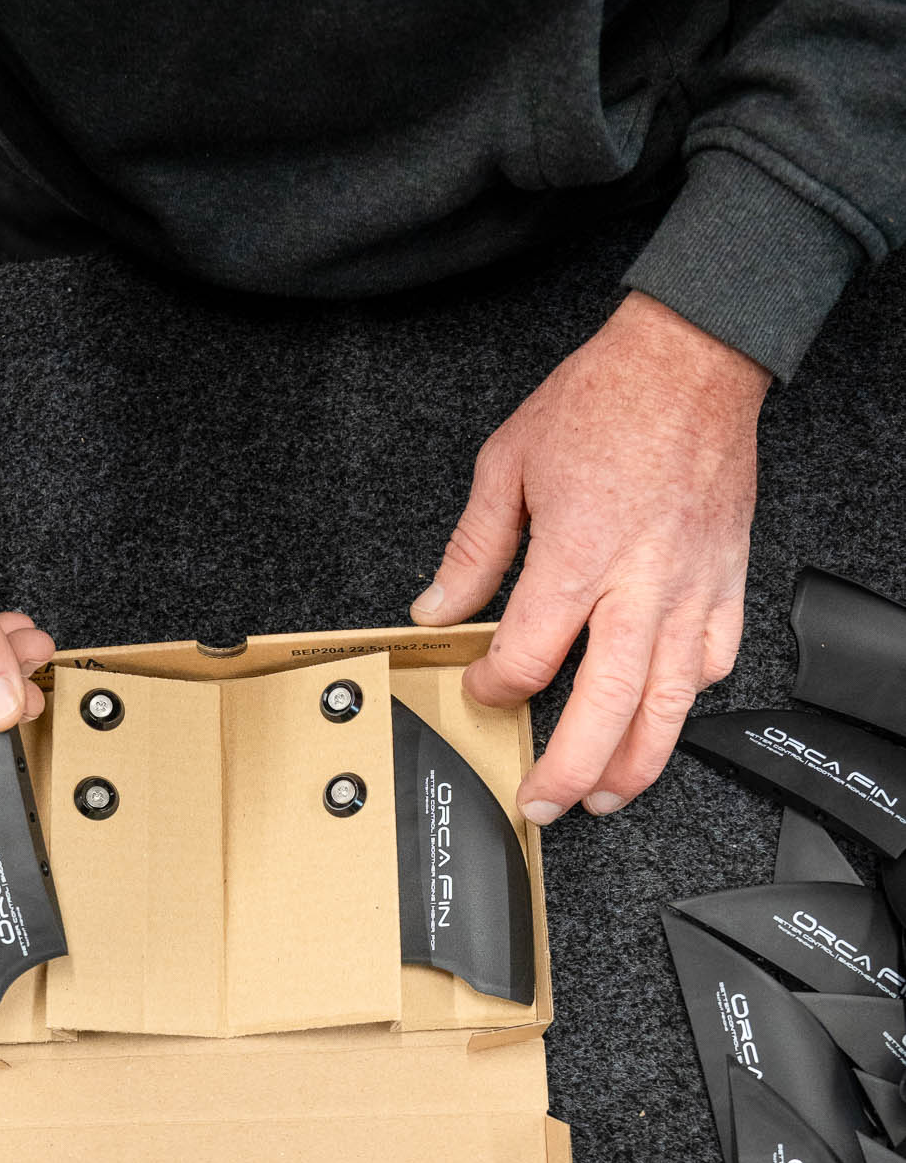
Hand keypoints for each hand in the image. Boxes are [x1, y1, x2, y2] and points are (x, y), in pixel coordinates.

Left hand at [410, 293, 771, 822]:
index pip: (526, 659)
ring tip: (603, 796)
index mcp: (576, 556)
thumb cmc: (605, 400)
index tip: (480, 687)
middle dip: (568, 770)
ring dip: (634, 763)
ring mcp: (689, 590)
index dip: (493, 687)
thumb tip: (436, 608)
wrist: (692, 358)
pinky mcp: (726, 582)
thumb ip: (472, 549)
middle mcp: (638, 584)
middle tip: (541, 803)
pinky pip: (712, 662)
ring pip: (667, 705)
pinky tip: (660, 716)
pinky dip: (687, 700)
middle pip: (604, 709)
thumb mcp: (508, 463)